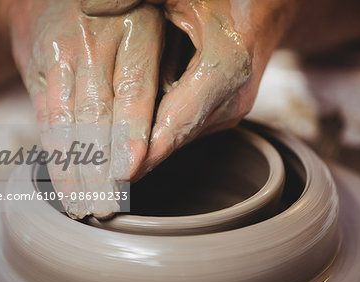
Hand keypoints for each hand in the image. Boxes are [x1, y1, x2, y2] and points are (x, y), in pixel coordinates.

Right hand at [8, 0, 163, 217]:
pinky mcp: (39, 66)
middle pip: (98, 112)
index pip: (134, 90)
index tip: (130, 172)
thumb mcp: (154, 33)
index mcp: (136, 29)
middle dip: (101, 164)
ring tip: (84, 204)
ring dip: (74, 168)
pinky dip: (54, 153)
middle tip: (108, 205)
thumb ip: (162, 77)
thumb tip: (166, 139)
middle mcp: (96, 39)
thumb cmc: (122, 21)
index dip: (130, 133)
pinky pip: (46, 116)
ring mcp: (62, 52)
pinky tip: (63, 182)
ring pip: (67, 120)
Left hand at [83, 0, 297, 178]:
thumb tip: (90, 7)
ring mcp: (230, 110)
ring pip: (177, 137)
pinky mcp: (224, 112)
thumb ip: (143, 2)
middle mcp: (230, 99)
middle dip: (136, 163)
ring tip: (107, 170)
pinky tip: (129, 138)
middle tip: (103, 186)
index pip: (174, 123)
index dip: (142, 153)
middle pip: (173, 139)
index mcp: (225, 67)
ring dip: (144, 151)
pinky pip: (185, 128)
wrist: (269, 8)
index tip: (114, 177)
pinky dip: (157, 134)